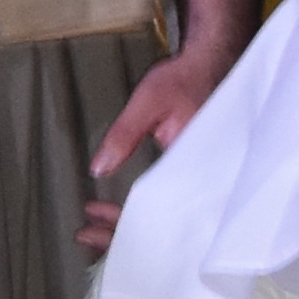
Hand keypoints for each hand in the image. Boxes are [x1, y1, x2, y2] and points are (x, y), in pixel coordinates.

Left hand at [77, 31, 252, 258]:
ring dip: (130, 223)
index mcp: (193, 168)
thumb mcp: (148, 103)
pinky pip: (169, 202)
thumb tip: (98, 170)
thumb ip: (124, 136)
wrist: (212, 63)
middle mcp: (202, 182)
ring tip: (94, 227)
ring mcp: (202, 181)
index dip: (121, 224)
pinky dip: (144, 210)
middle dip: (120, 234)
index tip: (91, 224)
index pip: (155, 212)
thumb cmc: (183, 80)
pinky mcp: (197, 175)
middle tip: (85, 235)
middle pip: (160, 225)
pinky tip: (122, 212)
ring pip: (165, 217)